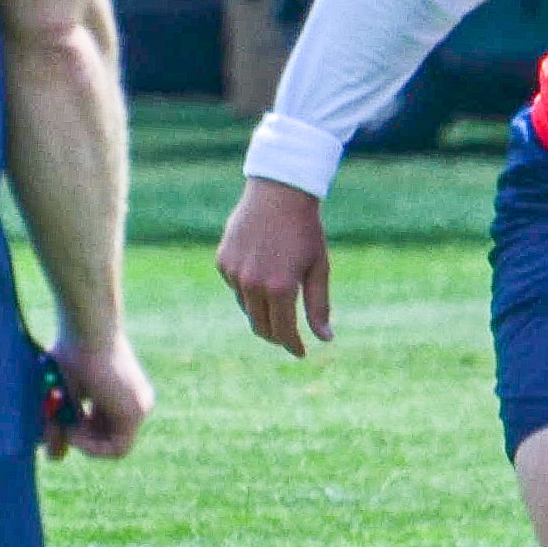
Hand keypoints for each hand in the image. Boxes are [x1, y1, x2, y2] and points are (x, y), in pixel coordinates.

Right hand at [46, 331, 152, 460]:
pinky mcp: (136, 413)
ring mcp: (140, 407)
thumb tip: (55, 459)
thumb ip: (60, 428)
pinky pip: (117, 450)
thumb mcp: (60, 398)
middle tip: (61, 427)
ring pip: (112, 448)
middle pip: (108, 441)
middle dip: (80, 441)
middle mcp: (135, 402)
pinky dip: (92, 446)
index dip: (81, 436)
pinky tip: (76, 426)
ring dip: (83, 443)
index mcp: (121, 395)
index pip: (104, 431)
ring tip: (67, 421)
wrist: (86, 331)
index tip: (62, 424)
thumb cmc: (69, 354)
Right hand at [217, 176, 334, 355]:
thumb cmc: (305, 231)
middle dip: (276, 335)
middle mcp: (253, 284)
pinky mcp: (223, 262)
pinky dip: (248, 290)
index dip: (292, 345)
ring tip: (278, 298)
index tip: (300, 353)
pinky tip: (261, 274)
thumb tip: (325, 339)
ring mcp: (234, 273)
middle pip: (261, 326)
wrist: (279, 193)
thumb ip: (319, 306)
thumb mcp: (318, 268)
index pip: (283, 332)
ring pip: (247, 308)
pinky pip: (236, 287)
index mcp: (280, 288)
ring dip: (262, 311)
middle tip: (289, 337)